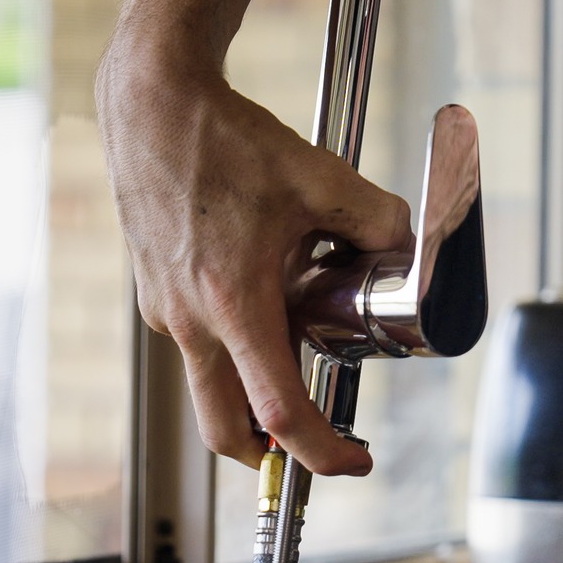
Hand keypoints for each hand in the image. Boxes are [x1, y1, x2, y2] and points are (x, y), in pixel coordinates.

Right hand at [96, 36, 410, 475]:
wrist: (152, 102)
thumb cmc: (224, 138)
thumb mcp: (320, 178)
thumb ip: (377, 221)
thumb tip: (409, 249)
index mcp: (232, 303)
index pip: (277, 411)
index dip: (321, 450)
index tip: (354, 459)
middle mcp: (189, 319)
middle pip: (226, 428)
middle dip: (272, 454)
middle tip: (319, 445)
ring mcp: (164, 310)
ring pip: (212, 381)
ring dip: (256, 382)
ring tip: (303, 336)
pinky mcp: (155, 293)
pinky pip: (199, 340)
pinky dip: (235, 340)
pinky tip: (265, 292)